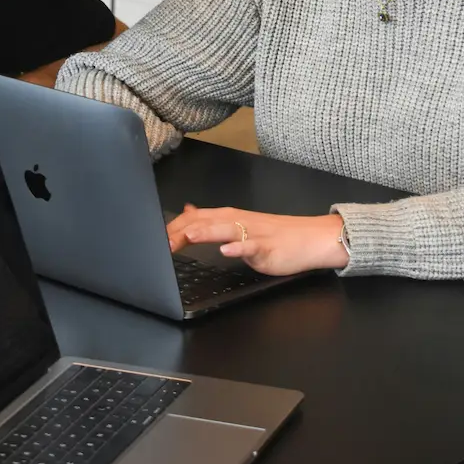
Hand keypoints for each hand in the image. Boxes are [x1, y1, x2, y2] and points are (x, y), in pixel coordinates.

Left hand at [166, 205, 348, 276]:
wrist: (310, 238)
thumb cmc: (275, 235)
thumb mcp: (239, 225)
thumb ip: (214, 221)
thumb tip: (189, 213)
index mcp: (229, 217)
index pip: (195, 218)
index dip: (173, 227)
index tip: (153, 238)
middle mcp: (237, 220)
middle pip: (205, 221)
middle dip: (181, 231)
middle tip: (160, 242)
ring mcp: (252, 233)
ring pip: (226, 229)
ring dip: (206, 232)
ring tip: (187, 237)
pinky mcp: (267, 247)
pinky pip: (251, 247)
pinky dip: (239, 248)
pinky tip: (228, 251)